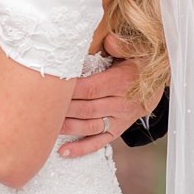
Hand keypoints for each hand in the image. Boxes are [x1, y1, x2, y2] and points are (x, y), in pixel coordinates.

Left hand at [56, 33, 147, 157]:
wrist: (156, 85)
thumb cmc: (139, 63)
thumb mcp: (138, 49)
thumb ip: (123, 45)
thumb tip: (109, 41)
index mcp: (122, 82)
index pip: (91, 88)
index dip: (70, 90)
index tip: (49, 87)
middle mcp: (121, 104)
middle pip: (86, 109)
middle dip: (62, 109)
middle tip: (38, 108)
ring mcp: (119, 120)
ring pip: (89, 126)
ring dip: (66, 128)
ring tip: (44, 128)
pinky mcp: (117, 130)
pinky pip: (99, 142)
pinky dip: (81, 148)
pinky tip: (62, 152)